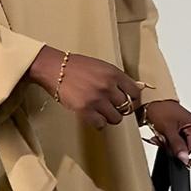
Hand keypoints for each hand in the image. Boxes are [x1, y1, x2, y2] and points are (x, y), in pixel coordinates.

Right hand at [27, 47, 145, 129]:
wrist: (55, 69)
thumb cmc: (76, 67)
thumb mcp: (101, 66)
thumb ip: (116, 78)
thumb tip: (131, 90)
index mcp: (114, 74)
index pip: (135, 92)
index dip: (133, 99)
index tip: (128, 102)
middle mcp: (108, 86)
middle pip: (126, 107)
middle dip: (120, 109)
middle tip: (111, 108)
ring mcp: (97, 99)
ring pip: (116, 118)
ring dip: (110, 117)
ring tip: (101, 113)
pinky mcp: (85, 110)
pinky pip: (101, 124)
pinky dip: (98, 123)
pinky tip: (93, 117)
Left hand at [139, 100, 190, 166]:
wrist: (152, 101)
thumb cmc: (160, 109)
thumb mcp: (167, 130)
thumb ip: (176, 146)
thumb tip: (184, 158)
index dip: (178, 152)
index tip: (166, 149)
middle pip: (188, 148)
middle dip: (173, 149)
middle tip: (162, 142)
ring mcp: (189, 129)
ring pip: (181, 146)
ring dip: (168, 145)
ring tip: (159, 137)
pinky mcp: (182, 130)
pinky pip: (177, 142)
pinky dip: (167, 141)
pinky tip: (160, 136)